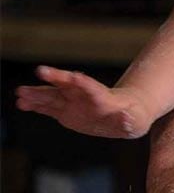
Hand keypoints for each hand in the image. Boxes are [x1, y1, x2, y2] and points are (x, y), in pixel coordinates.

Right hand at [16, 66, 151, 137]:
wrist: (123, 116)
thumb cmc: (131, 117)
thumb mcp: (133, 121)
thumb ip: (127, 121)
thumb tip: (127, 119)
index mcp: (102, 98)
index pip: (90, 87)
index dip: (82, 82)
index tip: (72, 76)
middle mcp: (85, 97)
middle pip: (68, 86)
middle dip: (54, 79)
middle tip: (40, 71)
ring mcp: (73, 103)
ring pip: (53, 96)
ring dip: (37, 95)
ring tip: (20, 93)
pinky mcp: (65, 112)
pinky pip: (47, 108)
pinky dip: (35, 106)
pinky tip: (21, 103)